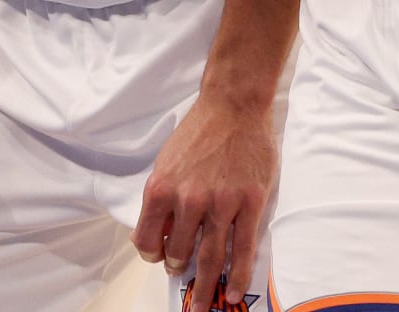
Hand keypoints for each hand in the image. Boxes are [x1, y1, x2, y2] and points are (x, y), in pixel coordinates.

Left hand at [132, 91, 276, 306]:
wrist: (233, 105)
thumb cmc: (199, 132)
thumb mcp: (166, 161)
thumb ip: (162, 198)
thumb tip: (160, 232)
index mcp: (161, 189)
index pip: (148, 240)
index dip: (151, 253)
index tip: (158, 256)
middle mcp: (188, 200)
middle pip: (179, 253)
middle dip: (178, 268)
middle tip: (182, 277)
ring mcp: (221, 203)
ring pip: (210, 258)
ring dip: (205, 286)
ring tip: (205, 304)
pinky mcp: (250, 202)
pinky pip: (243, 249)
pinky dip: (238, 275)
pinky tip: (235, 291)